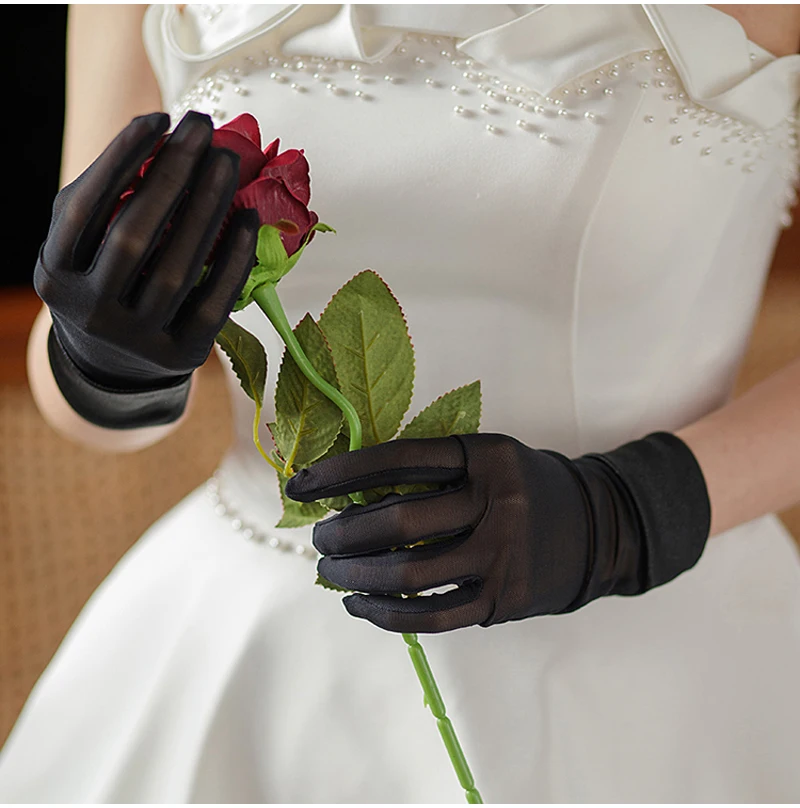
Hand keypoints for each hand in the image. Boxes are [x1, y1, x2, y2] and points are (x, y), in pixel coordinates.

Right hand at [34, 110, 258, 427]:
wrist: (116, 362)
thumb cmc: (103, 280)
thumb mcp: (85, 243)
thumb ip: (108, 195)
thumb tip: (162, 136)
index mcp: (55, 275)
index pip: (82, 209)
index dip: (118, 159)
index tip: (158, 118)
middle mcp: (91, 311)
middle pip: (134, 235)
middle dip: (172, 174)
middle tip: (203, 129)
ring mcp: (137, 338)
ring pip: (177, 268)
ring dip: (207, 207)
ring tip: (227, 162)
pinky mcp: (181, 354)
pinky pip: (214, 302)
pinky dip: (234, 258)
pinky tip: (248, 218)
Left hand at [285, 431, 711, 632]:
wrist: (596, 528)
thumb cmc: (522, 486)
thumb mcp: (486, 458)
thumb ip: (430, 470)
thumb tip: (348, 495)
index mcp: (486, 457)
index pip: (400, 459)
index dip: (343, 472)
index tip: (302, 485)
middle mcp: (497, 503)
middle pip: (399, 522)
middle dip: (343, 533)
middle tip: (320, 539)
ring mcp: (503, 556)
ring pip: (410, 574)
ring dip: (355, 577)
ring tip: (330, 574)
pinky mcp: (503, 600)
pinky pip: (432, 616)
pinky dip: (386, 615)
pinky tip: (360, 606)